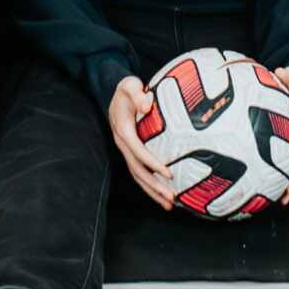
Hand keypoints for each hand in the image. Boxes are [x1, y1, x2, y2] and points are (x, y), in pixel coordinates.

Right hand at [104, 73, 185, 212]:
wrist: (117, 94)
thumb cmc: (127, 89)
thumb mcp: (129, 84)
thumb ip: (137, 93)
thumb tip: (147, 105)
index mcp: (123, 130)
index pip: (138, 150)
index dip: (152, 163)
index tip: (168, 173)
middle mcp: (123, 144)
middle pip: (137, 170)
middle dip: (154, 185)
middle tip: (172, 197)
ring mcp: (126, 151)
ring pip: (138, 176)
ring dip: (153, 191)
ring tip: (170, 204)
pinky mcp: (131, 153)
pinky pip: (140, 172)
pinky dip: (151, 185)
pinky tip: (165, 195)